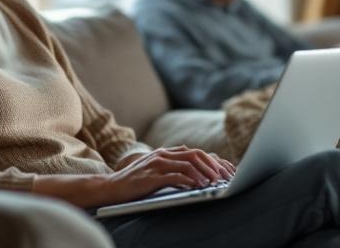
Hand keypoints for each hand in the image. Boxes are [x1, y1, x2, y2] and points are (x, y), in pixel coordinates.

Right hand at [33, 146, 234, 207]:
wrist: (111, 187)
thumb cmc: (135, 183)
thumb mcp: (157, 172)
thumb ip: (174, 169)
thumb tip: (199, 174)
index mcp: (166, 153)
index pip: (196, 152)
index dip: (214, 161)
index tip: (228, 171)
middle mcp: (163, 155)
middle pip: (195, 154)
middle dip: (214, 165)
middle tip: (227, 177)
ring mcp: (157, 164)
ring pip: (188, 163)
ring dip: (205, 172)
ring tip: (216, 181)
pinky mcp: (151, 176)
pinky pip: (175, 175)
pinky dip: (190, 179)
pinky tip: (199, 185)